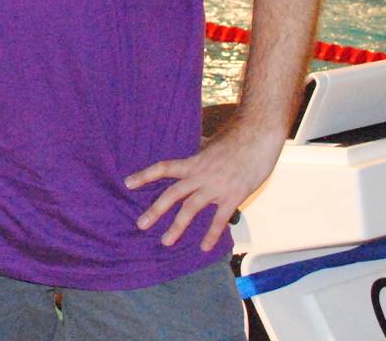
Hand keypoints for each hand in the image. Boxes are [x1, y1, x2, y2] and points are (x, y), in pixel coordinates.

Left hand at [124, 119, 284, 251]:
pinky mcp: (234, 196)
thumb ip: (203, 150)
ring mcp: (216, 186)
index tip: (127, 183)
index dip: (144, 175)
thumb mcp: (213, 143)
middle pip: (172, 194)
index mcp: (193, 161)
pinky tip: (204, 247)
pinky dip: (211, 235)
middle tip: (141, 224)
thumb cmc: (237, 138)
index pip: (163, 168)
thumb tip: (199, 144)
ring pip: (191, 209)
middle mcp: (200, 175)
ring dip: (177, 226)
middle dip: (155, 210)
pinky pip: (219, 219)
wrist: (258, 137)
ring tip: (165, 241)